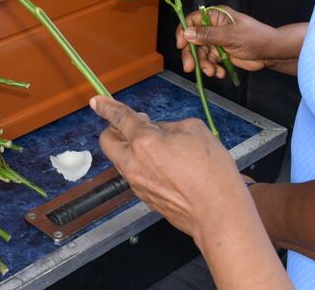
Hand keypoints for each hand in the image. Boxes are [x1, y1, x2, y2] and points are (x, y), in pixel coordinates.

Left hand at [91, 96, 244, 240]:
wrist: (218, 212)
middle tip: (138, 125)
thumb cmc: (211, 171)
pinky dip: (142, 165)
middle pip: (108, 141)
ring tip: (161, 147)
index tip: (97, 101)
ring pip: (121, 159)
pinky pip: (135, 175)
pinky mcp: (145, 198)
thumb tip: (159, 131)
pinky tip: (167, 167)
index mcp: (145, 141)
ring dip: (131, 148)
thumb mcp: (195, 130)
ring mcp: (137, 184)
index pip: (120, 118)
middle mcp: (134, 163)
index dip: (107, 106)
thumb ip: (170, 126)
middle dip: (116, 129)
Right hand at [176, 7, 281, 77]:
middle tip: (190, 68)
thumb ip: (207, 35)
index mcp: (215, 16)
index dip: (184, 32)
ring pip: (201, 54)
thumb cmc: (254, 37)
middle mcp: (213, 28)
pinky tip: (220, 73)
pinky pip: (210, 62)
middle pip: (194, 40)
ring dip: (204, 65)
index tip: (181, 46)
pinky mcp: (221, 54)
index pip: (192, 21)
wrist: (270, 52)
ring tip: (213, 72)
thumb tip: (187, 33)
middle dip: (192, 55)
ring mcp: (217, 41)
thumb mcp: (229, 36)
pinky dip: (213, 69)